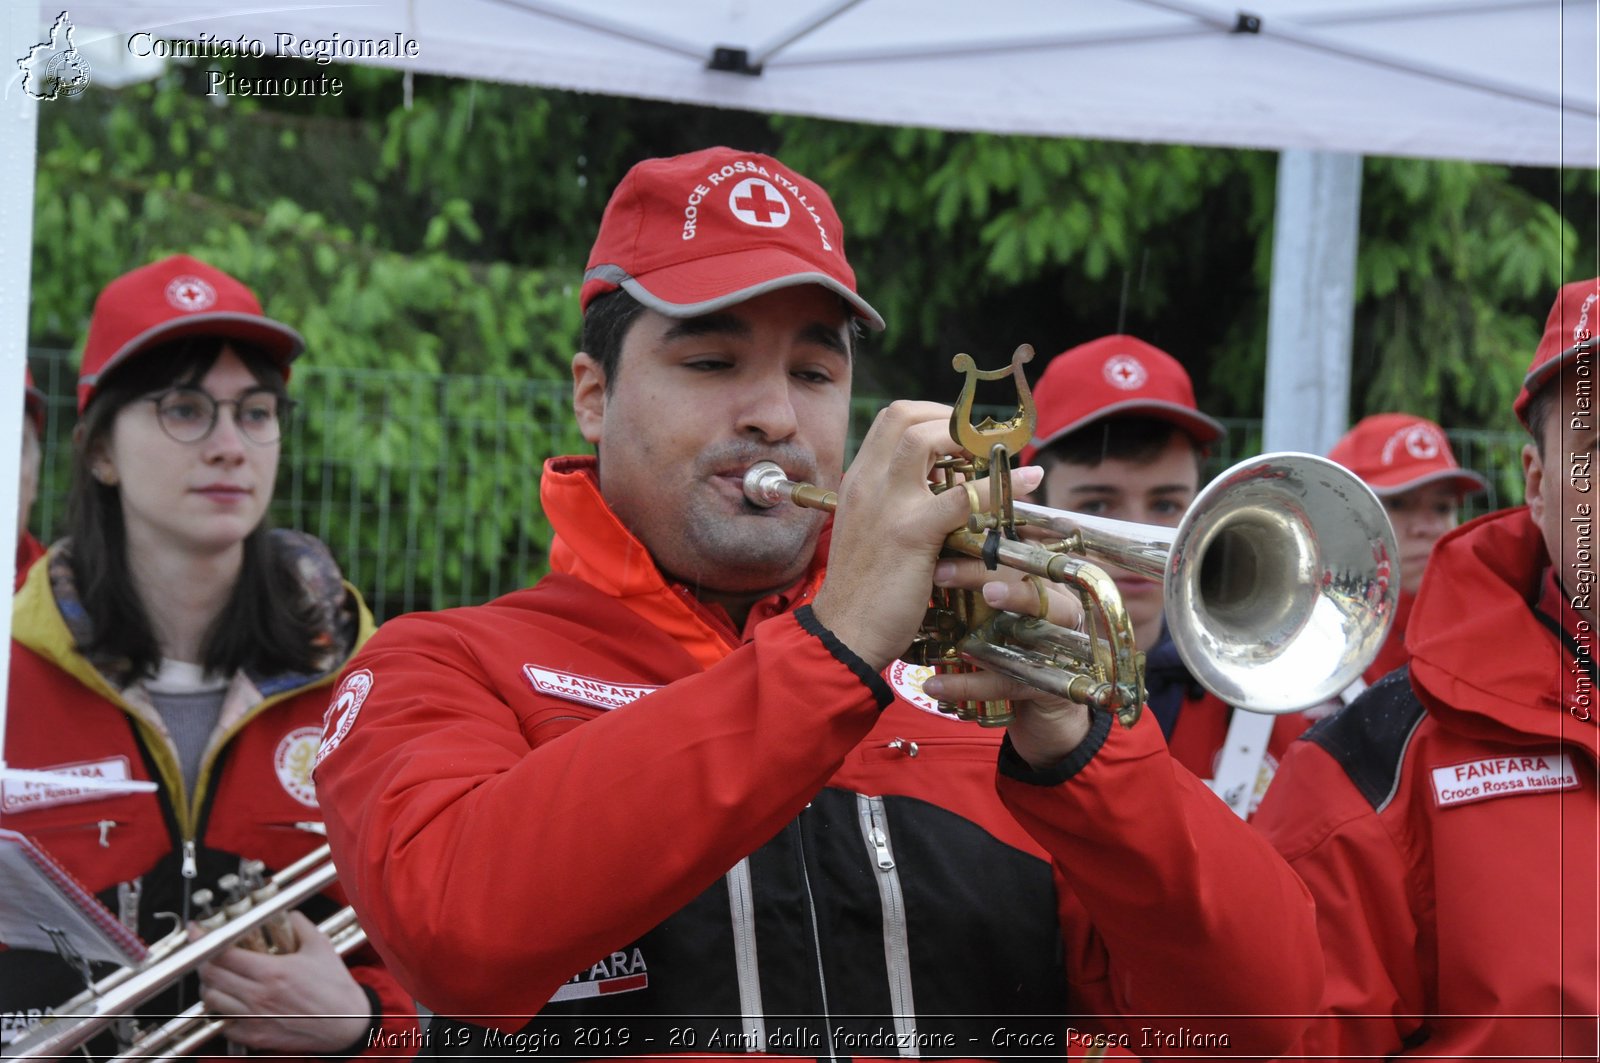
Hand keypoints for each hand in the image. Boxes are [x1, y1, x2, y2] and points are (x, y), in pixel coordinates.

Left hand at [194, 911, 370, 1053]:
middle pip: (211, 976)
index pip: (223, 954)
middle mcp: (258, 996)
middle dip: (203, 961)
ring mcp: (254, 1019)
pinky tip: (231, 1002)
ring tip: (219, 978)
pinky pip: (224, 1024)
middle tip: (207, 953)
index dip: (204, 940)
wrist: (347, 1022)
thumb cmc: (335, 986)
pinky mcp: (256, 1037)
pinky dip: (221, 1011)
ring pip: (211, 1001)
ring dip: (210, 986)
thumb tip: (286, 913)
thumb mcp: (320, 946)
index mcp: (272, 971)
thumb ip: (299, 925)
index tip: (198, 931)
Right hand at [810, 401, 1042, 671]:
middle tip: (979, 437)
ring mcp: (888, 505)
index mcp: (858, 481)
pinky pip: (962, 496)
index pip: (891, 420)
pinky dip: (1000, 483)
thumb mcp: (868, 532)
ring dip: (965, 436)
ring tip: (995, 449)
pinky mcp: (912, 533)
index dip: (931, 415)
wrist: (843, 632)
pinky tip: (1027, 479)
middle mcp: (868, 483)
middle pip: (905, 415)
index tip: (959, 432)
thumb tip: (939, 490)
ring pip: (925, 438)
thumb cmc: (861, 589)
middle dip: (948, 416)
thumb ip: (892, 505)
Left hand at [922, 555, 1094, 768]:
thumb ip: (978, 587)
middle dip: (984, 576)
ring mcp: (1061, 647)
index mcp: (1048, 585)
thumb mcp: (997, 616)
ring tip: (954, 635)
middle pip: (1029, 584)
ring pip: (1028, 632)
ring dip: (987, 633)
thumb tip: (932, 554)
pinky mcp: (1051, 685)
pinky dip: (968, 685)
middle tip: (942, 573)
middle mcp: (1060, 610)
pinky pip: (1007, 681)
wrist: (1044, 713)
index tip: (947, 537)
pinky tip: (935, 684)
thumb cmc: (1015, 651)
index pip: (1021, 556)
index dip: (988, 546)